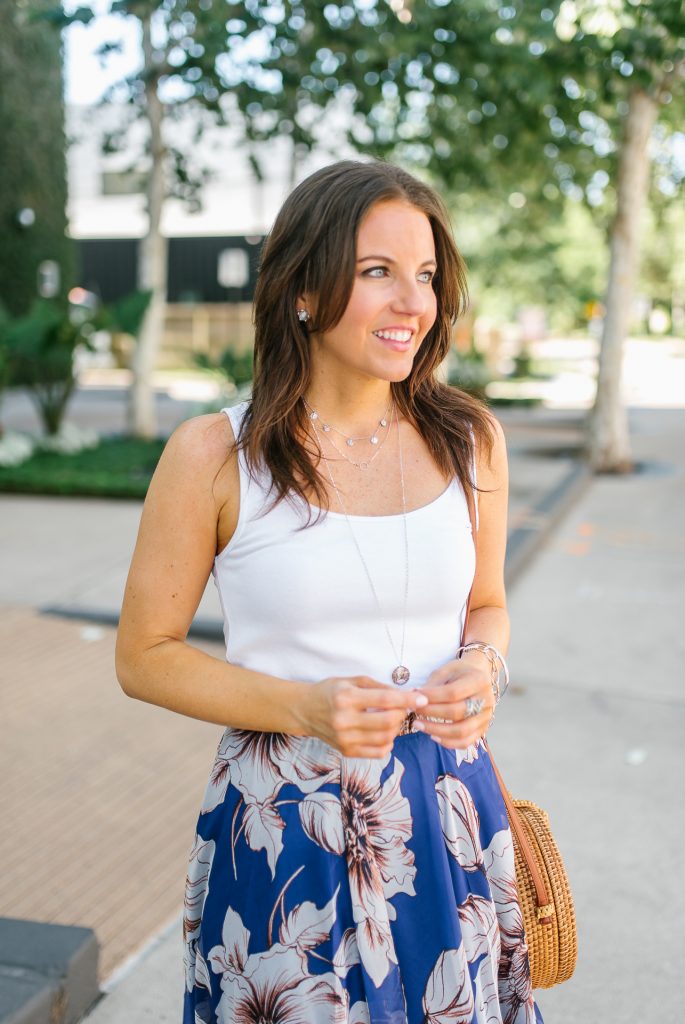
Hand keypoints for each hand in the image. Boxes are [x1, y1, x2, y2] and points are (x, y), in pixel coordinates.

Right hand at [301, 675, 428, 757]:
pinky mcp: (346, 751)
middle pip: (387, 722)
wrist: (304, 710)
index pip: (384, 700)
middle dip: (403, 714)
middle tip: (403, 708)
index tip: (421, 699)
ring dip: (396, 728)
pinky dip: (388, 743)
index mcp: (346, 698)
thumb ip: (378, 687)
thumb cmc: (330, 691)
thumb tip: (404, 695)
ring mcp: (345, 739)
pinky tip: (385, 733)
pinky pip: (378, 752)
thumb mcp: (352, 680)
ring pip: (385, 738)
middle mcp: (344, 720)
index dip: (406, 700)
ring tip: (393, 719)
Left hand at [417, 653, 494, 748]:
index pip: (453, 693)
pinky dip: (448, 742)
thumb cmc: (460, 672)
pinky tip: (433, 736)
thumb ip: (433, 684)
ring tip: (419, 725)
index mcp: (478, 681)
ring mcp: (486, 717)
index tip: (415, 698)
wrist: (479, 676)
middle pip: (457, 712)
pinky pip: (466, 742)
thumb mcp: (446, 670)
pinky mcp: (483, 729)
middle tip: (414, 711)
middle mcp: (486, 700)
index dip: (432, 697)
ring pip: (461, 731)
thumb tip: (415, 698)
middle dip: (431, 713)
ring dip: (436, 730)